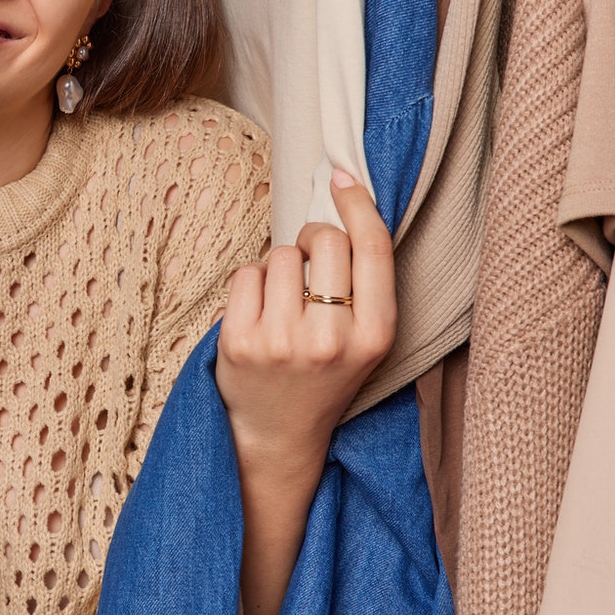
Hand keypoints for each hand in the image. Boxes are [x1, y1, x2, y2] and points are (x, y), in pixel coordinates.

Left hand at [217, 168, 395, 614]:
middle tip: (311, 272)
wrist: (279, 439)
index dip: (357, 203)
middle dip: (314, 239)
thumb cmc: (325, 377)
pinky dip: (251, 285)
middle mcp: (331, 340)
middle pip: (322, 239)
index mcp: (374, 336)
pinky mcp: (239, 343)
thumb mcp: (365, 338)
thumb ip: (364, 281)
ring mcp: (281, 342)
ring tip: (284, 306)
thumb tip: (345, 193)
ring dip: (280, 267)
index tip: (342, 175)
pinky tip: (259, 316)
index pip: (371, 248)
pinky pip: (246, 274)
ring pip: (280, 254)